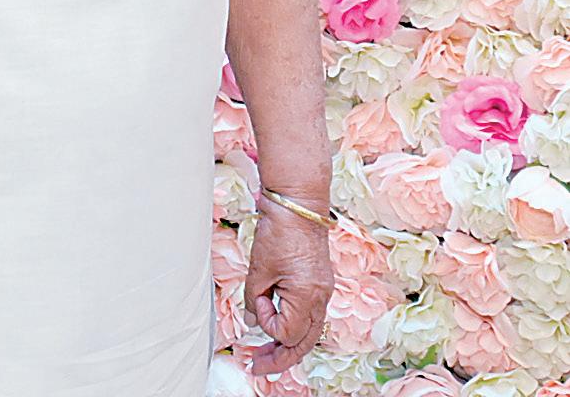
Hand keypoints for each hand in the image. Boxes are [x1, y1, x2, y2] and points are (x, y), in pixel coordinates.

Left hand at [241, 204, 333, 375]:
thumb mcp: (259, 268)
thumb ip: (253, 299)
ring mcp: (324, 292)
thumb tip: (250, 323)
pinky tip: (280, 326)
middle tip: (259, 368)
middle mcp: (321, 299)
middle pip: (304, 343)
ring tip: (268, 354)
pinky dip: (296, 325)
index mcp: (308, 297)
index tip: (257, 300)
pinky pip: (311, 316)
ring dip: (289, 344)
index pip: (288, 332)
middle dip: (282, 358)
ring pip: (310, 332)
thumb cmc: (279, 232)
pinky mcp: (320, 284)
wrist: (298, 206)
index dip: (267, 324)